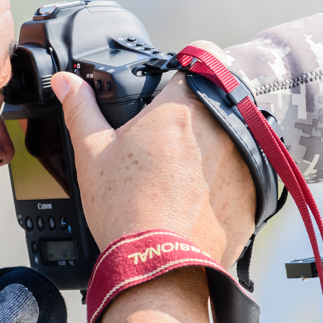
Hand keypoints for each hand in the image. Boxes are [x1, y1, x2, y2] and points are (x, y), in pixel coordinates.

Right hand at [50, 41, 254, 269]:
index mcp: (182, 107)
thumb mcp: (93, 154)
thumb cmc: (127, 211)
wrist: (159, 268)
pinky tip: (195, 200)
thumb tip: (67, 83)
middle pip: (218, 98)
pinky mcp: (255, 194)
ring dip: (215, 145)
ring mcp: (244, 161)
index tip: (179, 76)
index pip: (204, 54)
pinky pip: (245, 173)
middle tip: (167, 137)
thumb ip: (81, 109)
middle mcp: (222, 127)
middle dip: (197, 112)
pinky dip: (225, 181)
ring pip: (235, 134)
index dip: (190, 61)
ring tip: (180, 174)